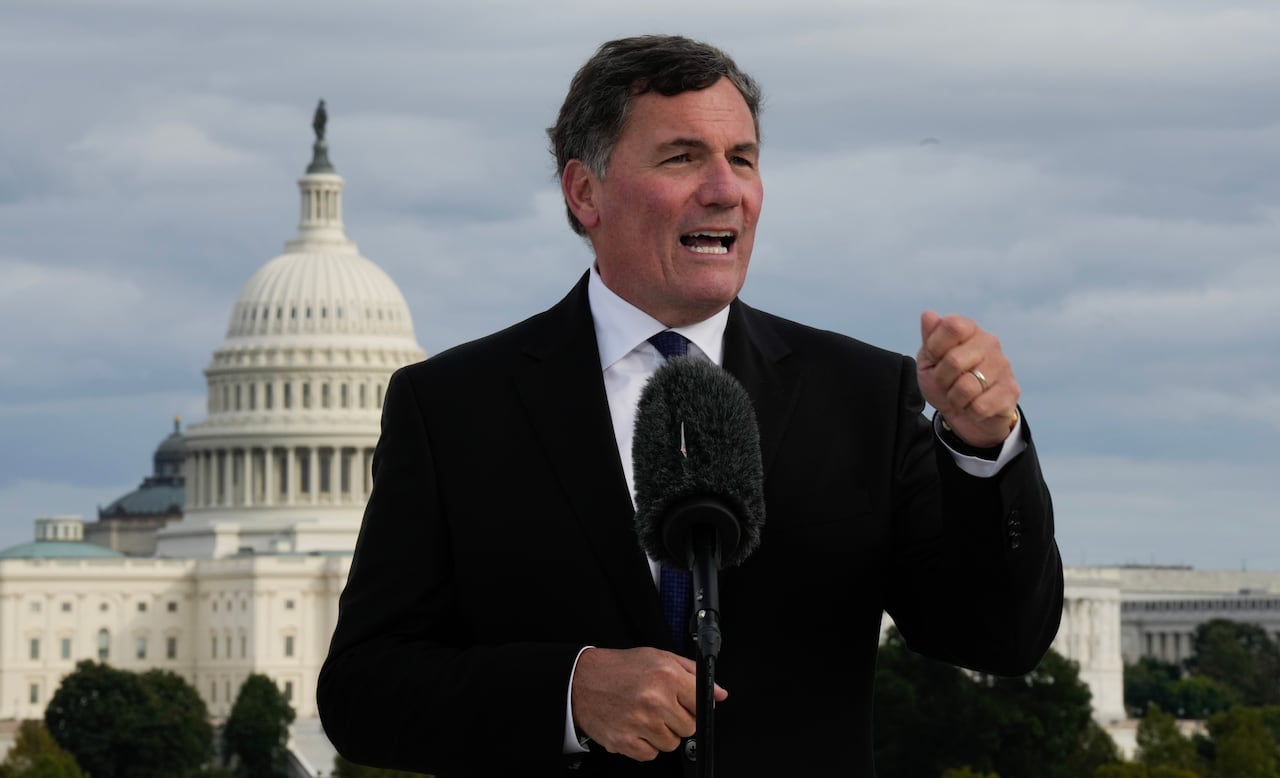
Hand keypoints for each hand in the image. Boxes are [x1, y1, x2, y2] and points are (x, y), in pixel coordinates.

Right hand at [571, 647, 727, 760]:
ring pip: (671, 743)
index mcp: (666, 676)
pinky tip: (635, 727)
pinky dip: (645, 745)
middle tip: (659, 706)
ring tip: (645, 715)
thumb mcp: (660, 658)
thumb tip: (719, 693)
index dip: (693, 703)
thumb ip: (693, 674)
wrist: (582, 680)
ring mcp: (639, 723)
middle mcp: (654, 700)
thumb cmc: (621, 668)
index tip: (684, 701)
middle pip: (688, 727)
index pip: (702, 703)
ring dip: (661, 734)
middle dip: (677, 719)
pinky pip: (651, 755)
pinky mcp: (625, 741)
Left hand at [916, 310, 1019, 448]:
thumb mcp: (929, 360)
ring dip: (955, 398)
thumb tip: (928, 314)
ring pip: (966, 387)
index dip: (934, 347)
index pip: (952, 325)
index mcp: (969, 329)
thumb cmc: (945, 381)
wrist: (965, 414)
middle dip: (942, 379)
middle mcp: (990, 342)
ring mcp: (1003, 366)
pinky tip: (974, 406)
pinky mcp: (1011, 391)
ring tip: (960, 396)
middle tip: (947, 383)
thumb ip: (929, 338)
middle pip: (954, 360)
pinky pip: (979, 406)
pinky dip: (969, 412)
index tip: (934, 358)